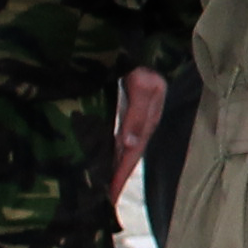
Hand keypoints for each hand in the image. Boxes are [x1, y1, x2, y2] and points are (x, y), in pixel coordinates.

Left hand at [111, 68, 166, 205]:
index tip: (109, 198)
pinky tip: (102, 159)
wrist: (143, 44)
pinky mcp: (126, 112)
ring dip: (113, 167)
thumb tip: (129, 144)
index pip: (132, 154)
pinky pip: (118, 137)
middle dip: (117, 179)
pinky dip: (111, 151)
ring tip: (101, 189)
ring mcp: (134, 118)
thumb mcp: (144, 85)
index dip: (121, 175)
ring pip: (122, 149)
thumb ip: (137, 113)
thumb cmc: (142, 63)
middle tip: (103, 204)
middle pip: (127, 157)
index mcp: (147, 121)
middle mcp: (140, 123)